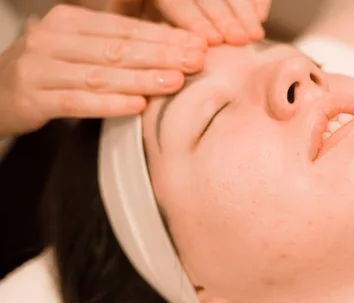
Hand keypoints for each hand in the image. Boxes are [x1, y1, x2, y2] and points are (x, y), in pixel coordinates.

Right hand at [0, 4, 206, 135]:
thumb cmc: (50, 70)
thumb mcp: (79, 48)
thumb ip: (116, 45)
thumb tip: (172, 45)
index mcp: (67, 21)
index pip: (123, 28)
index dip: (163, 37)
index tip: (197, 44)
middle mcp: (51, 40)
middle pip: (116, 48)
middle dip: (160, 54)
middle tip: (196, 60)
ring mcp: (39, 69)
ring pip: (99, 75)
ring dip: (141, 78)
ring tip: (175, 82)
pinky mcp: (33, 99)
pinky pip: (77, 102)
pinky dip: (110, 104)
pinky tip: (137, 106)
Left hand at [106, 0, 271, 44]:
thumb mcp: (129, 4)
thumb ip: (130, 16)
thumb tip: (139, 48)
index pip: (177, 0)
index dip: (195, 20)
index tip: (212, 41)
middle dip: (226, 17)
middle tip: (240, 40)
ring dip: (244, 11)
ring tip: (254, 36)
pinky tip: (260, 15)